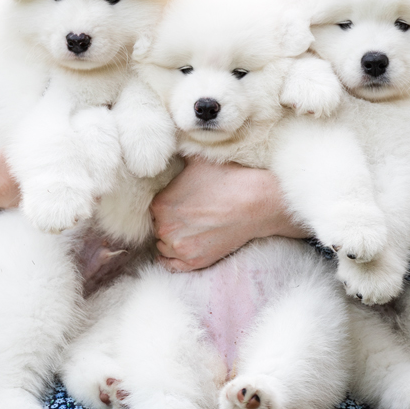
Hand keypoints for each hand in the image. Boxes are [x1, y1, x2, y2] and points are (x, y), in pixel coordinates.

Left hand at [150, 156, 306, 271]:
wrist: (255, 203)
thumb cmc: (228, 179)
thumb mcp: (197, 160)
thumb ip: (176, 157)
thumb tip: (165, 143)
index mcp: (160, 204)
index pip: (154, 209)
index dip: (167, 205)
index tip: (180, 203)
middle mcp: (165, 227)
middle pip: (158, 227)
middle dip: (170, 222)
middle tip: (189, 215)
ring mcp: (179, 247)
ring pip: (163, 246)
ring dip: (172, 239)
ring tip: (190, 230)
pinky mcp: (194, 261)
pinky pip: (171, 265)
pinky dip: (174, 258)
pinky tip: (183, 247)